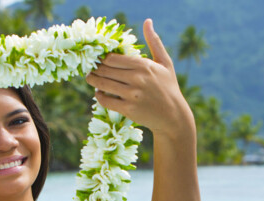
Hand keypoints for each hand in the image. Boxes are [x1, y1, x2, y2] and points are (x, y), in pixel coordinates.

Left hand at [85, 19, 194, 138]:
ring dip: (92, 80)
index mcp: (144, 65)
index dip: (102, 58)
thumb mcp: (165, 63)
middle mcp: (137, 78)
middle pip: (105, 70)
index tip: (98, 58)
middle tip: (90, 68)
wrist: (173, 116)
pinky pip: (105, 100)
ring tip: (90, 78)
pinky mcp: (128, 109)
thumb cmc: (169, 87)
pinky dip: (98, 96)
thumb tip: (147, 21)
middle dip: (94, 68)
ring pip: (102, 84)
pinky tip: (98, 92)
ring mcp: (132, 94)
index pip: (112, 58)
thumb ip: (154, 42)